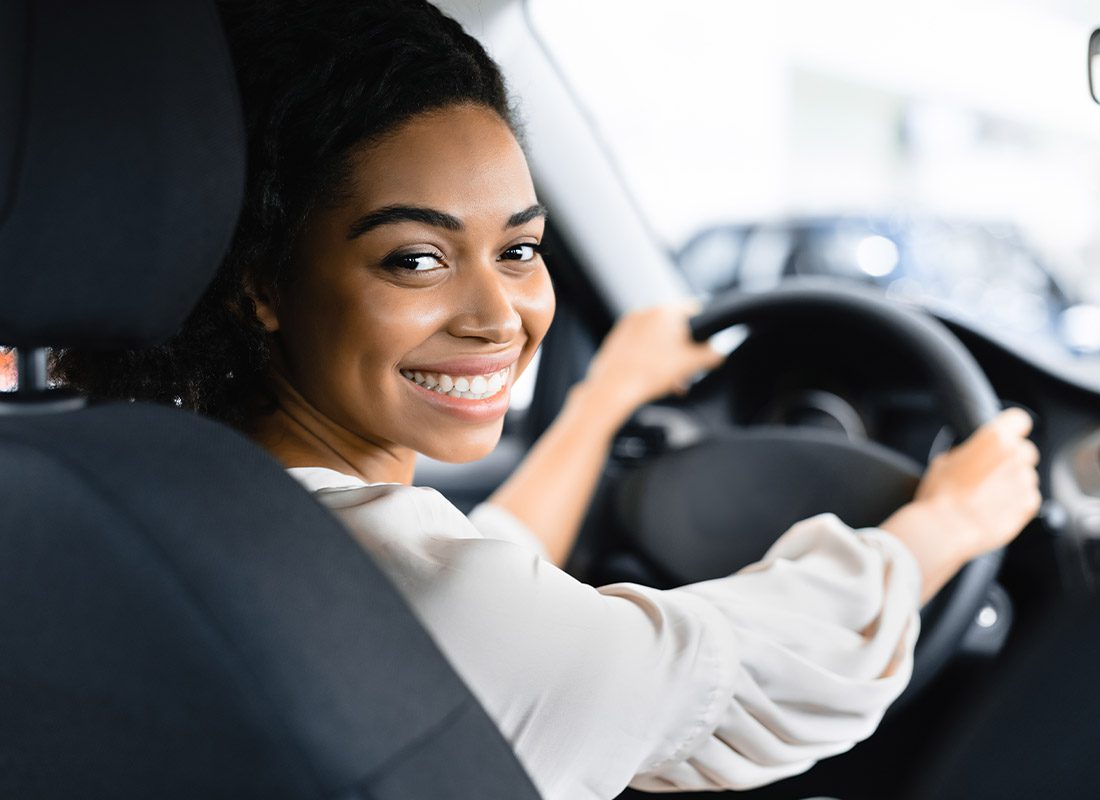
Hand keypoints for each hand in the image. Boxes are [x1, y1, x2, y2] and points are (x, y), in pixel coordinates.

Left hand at [580, 302, 725, 423]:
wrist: (613, 389)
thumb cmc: (650, 374)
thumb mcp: (692, 364)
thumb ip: (712, 354)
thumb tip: (719, 352)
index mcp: (665, 311)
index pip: (695, 310)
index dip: (706, 328)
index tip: (706, 345)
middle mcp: (645, 312)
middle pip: (675, 327)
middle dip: (684, 350)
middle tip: (688, 370)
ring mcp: (628, 325)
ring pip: (657, 338)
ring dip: (668, 357)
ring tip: (671, 381)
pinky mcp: (616, 339)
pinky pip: (640, 345)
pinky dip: (649, 358)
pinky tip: (652, 378)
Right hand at [881, 408, 1040, 601]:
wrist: (946, 528)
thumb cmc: (940, 495)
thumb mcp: (943, 462)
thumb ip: (967, 453)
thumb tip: (971, 456)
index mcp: (994, 439)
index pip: (1019, 419)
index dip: (1012, 428)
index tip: (1007, 435)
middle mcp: (1015, 456)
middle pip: (1026, 449)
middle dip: (1012, 458)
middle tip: (991, 471)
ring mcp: (1025, 481)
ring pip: (1026, 475)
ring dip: (1013, 482)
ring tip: (989, 495)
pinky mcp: (1029, 505)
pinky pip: (1029, 497)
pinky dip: (1017, 502)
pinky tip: (995, 508)